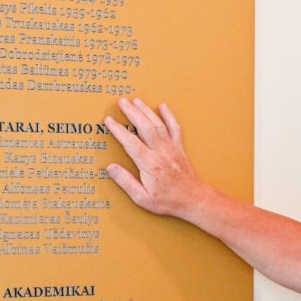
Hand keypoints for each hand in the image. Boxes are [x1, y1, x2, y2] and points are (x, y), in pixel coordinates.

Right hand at [104, 97, 207, 219]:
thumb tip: (110, 168)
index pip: (130, 142)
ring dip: (146, 111)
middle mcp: (161, 152)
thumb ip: (125, 181)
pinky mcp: (180, 148)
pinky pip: (175, 128)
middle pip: (144, 127)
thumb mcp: (142, 198)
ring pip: (158, 124)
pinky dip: (169, 116)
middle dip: (132, 112)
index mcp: (149, 164)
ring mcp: (172, 148)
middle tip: (122, 102)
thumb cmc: (167, 200)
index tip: (109, 120)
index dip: (118, 130)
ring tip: (136, 101)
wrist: (192, 199)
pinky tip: (162, 106)